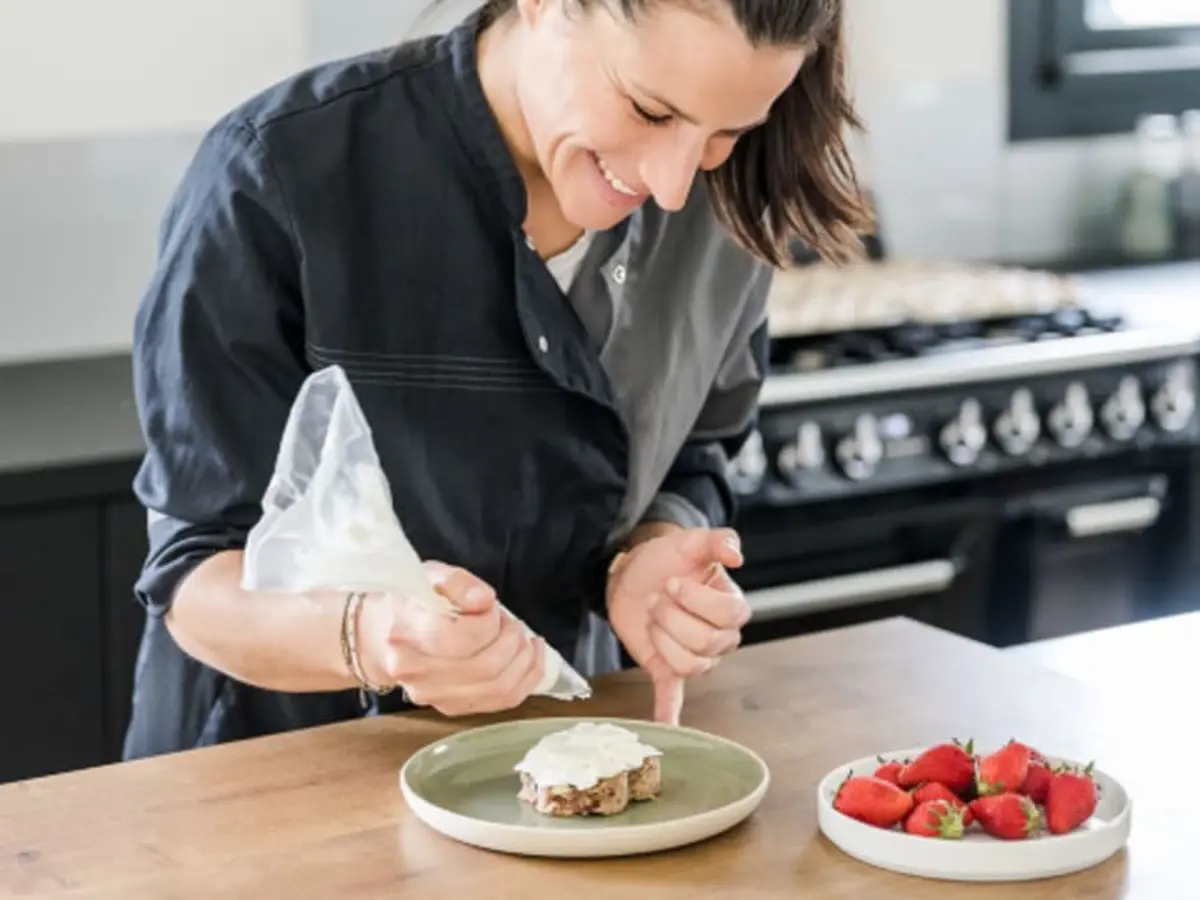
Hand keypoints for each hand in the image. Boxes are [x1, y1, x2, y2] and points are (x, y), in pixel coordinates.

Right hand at [357, 562, 545, 716]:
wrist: (379, 637)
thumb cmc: (410, 602)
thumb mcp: (429, 576)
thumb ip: (458, 582)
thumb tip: (483, 600)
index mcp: (406, 633)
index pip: (462, 638)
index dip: (489, 621)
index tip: (490, 606)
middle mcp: (416, 672)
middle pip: (485, 667)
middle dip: (512, 641)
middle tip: (512, 622)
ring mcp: (432, 695)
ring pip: (498, 688)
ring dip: (523, 660)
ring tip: (522, 638)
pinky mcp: (449, 708)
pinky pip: (501, 701)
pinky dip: (525, 679)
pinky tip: (529, 657)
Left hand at [606, 527, 748, 723]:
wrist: (632, 571)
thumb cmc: (667, 557)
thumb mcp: (692, 541)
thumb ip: (718, 541)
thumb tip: (737, 556)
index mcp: (731, 608)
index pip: (725, 617)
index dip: (694, 601)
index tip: (672, 583)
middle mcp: (720, 637)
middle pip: (703, 643)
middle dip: (671, 617)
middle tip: (657, 598)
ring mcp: (694, 655)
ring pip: (686, 664)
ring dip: (661, 637)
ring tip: (653, 616)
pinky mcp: (667, 668)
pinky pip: (674, 695)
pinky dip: (670, 710)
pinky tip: (667, 724)